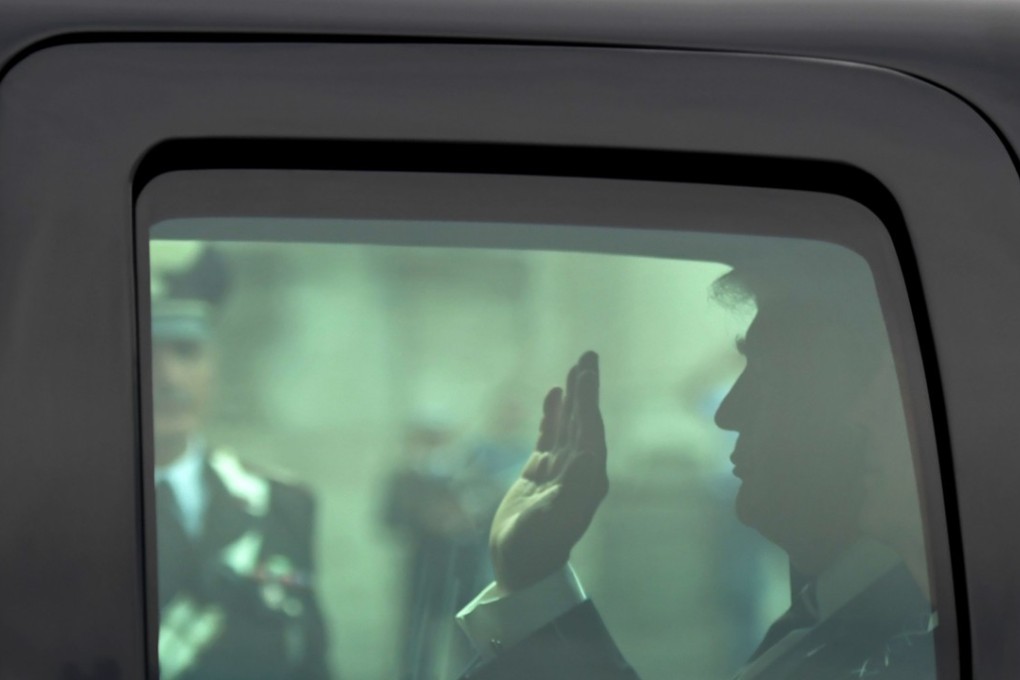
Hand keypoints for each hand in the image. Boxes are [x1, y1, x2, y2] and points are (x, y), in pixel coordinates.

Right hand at [489, 351, 608, 593]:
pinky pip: (549, 435)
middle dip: (586, 389)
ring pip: (567, 424)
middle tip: (588, 356)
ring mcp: (560, 469)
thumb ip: (572, 489)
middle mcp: (579, 469)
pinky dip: (551, 414)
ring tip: (575, 368)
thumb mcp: (554, 519)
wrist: (520, 567)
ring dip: (572, 396)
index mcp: (588, 477)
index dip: (588, 400)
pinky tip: (553, 395)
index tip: (586, 372)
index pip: (589, 429)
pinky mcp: (541, 473)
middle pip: (583, 420)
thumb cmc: (536, 547)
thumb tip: (590, 456)